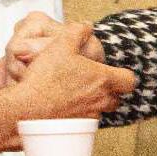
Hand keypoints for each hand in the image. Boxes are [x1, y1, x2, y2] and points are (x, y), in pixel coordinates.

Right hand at [0, 25, 133, 133]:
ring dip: (94, 103)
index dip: (124, 75)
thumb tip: (86, 26)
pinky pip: (86, 122)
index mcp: (102, 79)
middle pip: (117, 98)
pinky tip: (65, 106)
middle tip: (95, 82)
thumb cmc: (45, 79)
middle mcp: (100, 100)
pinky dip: (80, 114)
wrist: (27, 108)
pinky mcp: (77, 128)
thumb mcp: (60, 45)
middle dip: (110, 91)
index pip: (129, 80)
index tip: (115, 72)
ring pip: (101, 110)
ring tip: (77, 94)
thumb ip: (77, 32)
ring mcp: (90, 116)